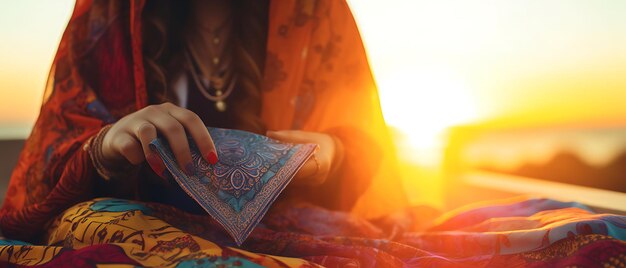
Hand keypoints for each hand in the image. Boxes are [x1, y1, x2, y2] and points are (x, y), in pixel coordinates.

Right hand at [101, 102, 217, 175]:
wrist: (117, 141)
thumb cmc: (152, 142)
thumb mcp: (168, 140)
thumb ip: (183, 147)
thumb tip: (204, 170)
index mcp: (172, 111)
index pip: (191, 119)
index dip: (204, 138)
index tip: (212, 159)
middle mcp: (154, 112)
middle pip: (173, 127)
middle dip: (183, 151)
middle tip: (189, 171)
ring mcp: (135, 121)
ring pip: (148, 133)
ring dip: (158, 156)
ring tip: (163, 173)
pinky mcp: (118, 135)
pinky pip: (129, 146)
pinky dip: (136, 157)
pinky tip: (139, 163)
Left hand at [266, 130, 338, 184]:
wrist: (332, 149)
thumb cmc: (315, 140)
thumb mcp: (303, 135)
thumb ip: (286, 136)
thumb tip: (269, 133)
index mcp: (322, 163)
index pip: (299, 169)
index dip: (285, 167)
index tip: (270, 163)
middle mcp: (319, 176)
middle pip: (295, 177)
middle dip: (280, 171)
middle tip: (264, 166)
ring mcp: (315, 182)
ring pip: (294, 181)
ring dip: (282, 174)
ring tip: (267, 168)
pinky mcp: (311, 184)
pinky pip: (296, 181)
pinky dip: (287, 175)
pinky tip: (276, 171)